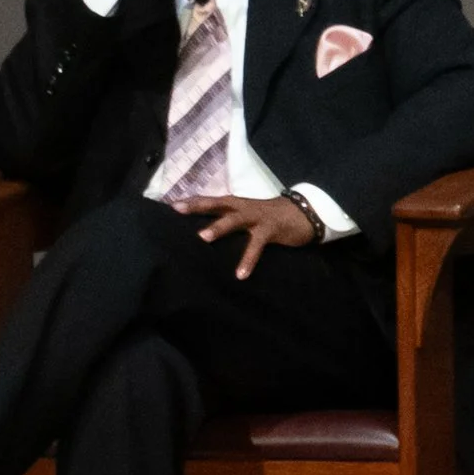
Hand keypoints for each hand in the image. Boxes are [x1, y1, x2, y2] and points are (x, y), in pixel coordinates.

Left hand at [176, 193, 318, 278]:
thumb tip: (205, 232)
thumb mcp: (248, 214)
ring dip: (219, 227)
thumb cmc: (271, 217)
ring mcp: (257, 217)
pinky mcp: (270, 230)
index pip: (210, 200)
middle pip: (217, 204)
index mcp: (237, 204)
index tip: (169, 204)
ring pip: (235, 220)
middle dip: (198, 206)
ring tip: (202, 238)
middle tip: (178, 210)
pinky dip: (248, 260)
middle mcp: (243, 207)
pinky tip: (240, 274)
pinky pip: (256, 246)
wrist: (304, 213)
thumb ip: (230, 219)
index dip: (191, 201)